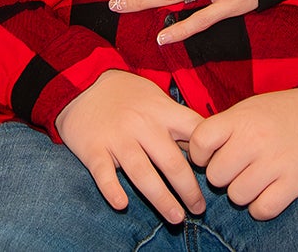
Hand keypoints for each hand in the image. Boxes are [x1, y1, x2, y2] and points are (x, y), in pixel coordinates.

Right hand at [54, 70, 206, 223]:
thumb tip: (204, 145)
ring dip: (161, 198)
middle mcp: (142, 125)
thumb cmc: (125, 93)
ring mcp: (117, 138)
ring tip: (176, 217)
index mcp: (162, 111)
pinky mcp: (93, 149)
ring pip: (142, 173)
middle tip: (199, 209)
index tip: (216, 172)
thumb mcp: (155, 97)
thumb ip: (176, 119)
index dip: (209, 154)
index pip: (194, 131)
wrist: (82, 81)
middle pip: (171, 162)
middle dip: (189, 189)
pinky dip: (111, 189)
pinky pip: (103, 173)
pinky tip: (121, 203)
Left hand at [186, 87, 297, 220]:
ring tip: (255, 180)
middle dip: (223, 176)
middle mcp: (254, 140)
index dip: (199, 154)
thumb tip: (191, 149)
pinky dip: (261, 207)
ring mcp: (275, 162)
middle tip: (238, 169)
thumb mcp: (250, 109)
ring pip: (237, 195)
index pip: (200, 141)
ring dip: (243, 193)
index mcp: (240, 118)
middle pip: (216, 175)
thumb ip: (224, 127)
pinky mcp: (294, 183)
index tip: (211, 155)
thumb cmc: (284, 113)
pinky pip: (262, 209)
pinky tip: (268, 193)